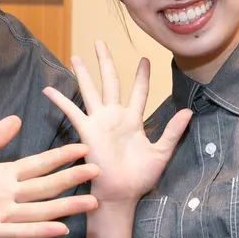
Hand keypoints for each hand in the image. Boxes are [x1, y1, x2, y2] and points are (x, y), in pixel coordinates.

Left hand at [0, 117, 100, 237]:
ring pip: (40, 209)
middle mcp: (7, 196)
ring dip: (65, 206)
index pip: (38, 164)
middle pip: (46, 185)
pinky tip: (61, 228)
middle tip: (99, 171)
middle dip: (71, 178)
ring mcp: (1, 214)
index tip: (83, 147)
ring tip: (91, 203)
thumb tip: (17, 119)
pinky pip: (19, 231)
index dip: (60, 156)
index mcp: (3, 176)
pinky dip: (40, 230)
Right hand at [43, 42, 190, 206]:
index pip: (139, 92)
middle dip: (106, 62)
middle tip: (100, 43)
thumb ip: (173, 130)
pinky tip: (48, 89)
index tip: (145, 60)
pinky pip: (72, 112)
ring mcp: (99, 123)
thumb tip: (189, 112)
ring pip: (90, 91)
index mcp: (133, 121)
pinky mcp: (87, 131)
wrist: (122, 194)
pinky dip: (60, 100)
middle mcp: (115, 117)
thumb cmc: (140, 178)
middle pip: (110, 82)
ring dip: (83, 73)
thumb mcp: (162, 152)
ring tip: (76, 56)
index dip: (142, 77)